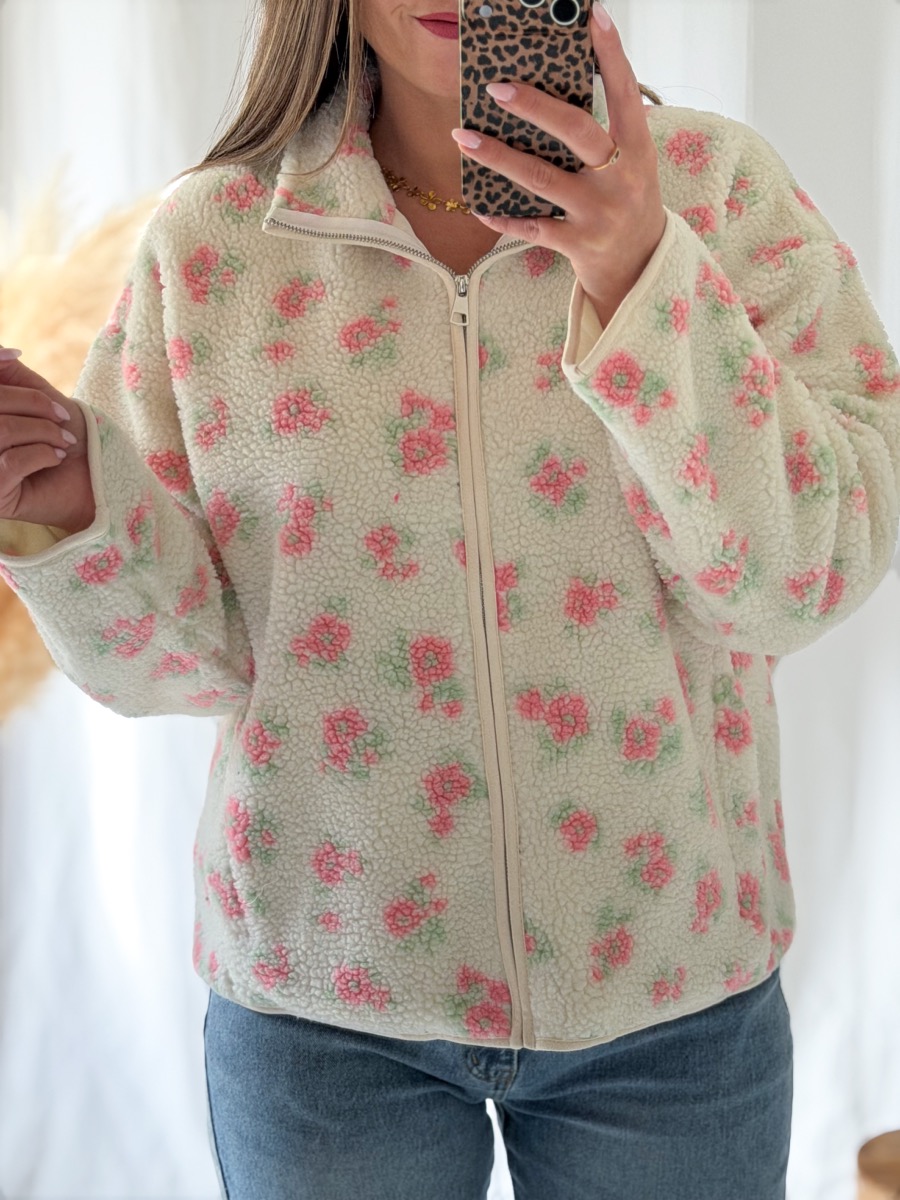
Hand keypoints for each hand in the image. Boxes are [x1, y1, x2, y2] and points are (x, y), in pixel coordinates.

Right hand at [0, 347, 94, 534]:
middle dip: (31, 404)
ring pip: (1, 431)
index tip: (15, 356)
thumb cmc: (68, 434)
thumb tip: (0, 348)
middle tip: (62, 417)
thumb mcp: (37, 396)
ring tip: (65, 440)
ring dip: (43, 430)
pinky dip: (43, 453)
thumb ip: (8, 374)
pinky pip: (11, 461)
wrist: (99, 479)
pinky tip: (57, 457)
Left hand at [450, 1, 666, 328]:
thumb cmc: (625, 200)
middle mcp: (620, 178)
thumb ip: (602, 132)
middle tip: (495, 87)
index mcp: (637, 150)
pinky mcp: (579, 244)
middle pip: (575, 132)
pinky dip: (504, 217)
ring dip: (498, 157)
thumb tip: (548, 93)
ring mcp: (598, 213)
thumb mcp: (629, 163)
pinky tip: (480, 205)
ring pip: (541, 178)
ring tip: (464, 137)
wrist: (640, 265)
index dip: (611, 53)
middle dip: (533, 107)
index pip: (625, 92)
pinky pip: (533, 227)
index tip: (594, 15)